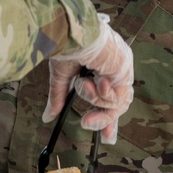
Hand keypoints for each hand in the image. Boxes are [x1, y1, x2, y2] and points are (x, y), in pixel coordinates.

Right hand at [43, 14, 133, 143]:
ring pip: (114, 103)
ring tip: (84, 84)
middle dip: (103, 120)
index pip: (109, 97)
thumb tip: (47, 117)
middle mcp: (114, 68)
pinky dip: (103, 94)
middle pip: (115, 104)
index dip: (106, 118)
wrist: (73, 34)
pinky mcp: (125, 71)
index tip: (106, 138)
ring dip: (95, 99)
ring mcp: (121, 69)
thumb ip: (58, 98)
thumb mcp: (61, 77)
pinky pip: (117, 98)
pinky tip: (96, 80)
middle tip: (86, 123)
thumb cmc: (66, 46)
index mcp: (101, 65)